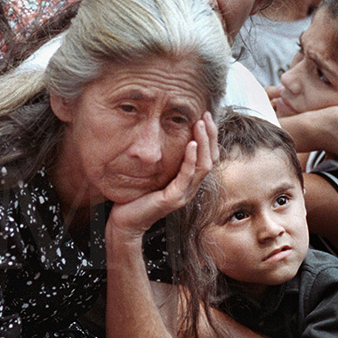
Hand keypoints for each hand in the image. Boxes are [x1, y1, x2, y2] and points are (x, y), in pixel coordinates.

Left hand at [108, 111, 218, 237]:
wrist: (126, 222)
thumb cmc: (137, 197)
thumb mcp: (154, 173)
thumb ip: (164, 159)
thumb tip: (164, 134)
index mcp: (188, 182)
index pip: (208, 156)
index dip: (210, 137)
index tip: (205, 116)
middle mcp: (190, 188)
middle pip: (211, 158)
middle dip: (210, 135)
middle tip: (206, 115)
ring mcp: (184, 194)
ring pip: (204, 165)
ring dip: (204, 142)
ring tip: (200, 124)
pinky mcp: (174, 198)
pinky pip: (187, 175)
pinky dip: (191, 158)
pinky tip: (191, 144)